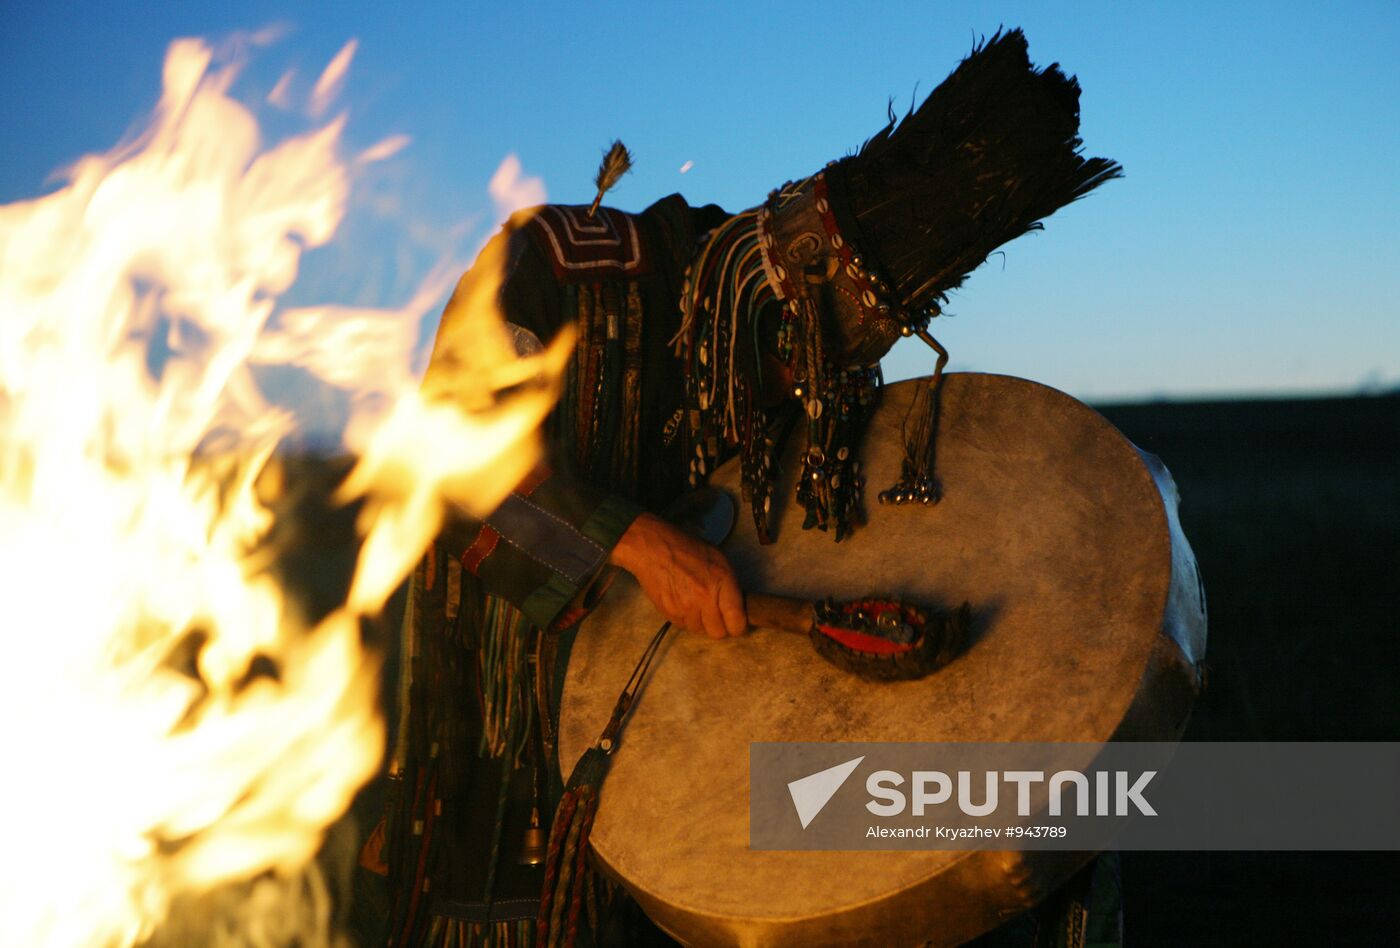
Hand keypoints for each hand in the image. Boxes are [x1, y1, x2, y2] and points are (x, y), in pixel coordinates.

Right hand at [609, 513, 746, 638]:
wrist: (654, 548)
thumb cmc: (688, 549)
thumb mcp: (719, 559)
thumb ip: (730, 585)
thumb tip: (738, 607)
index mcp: (721, 583)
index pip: (737, 623)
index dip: (738, 625)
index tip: (736, 621)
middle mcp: (704, 598)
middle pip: (718, 633)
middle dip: (719, 626)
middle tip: (716, 613)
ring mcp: (685, 608)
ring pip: (700, 631)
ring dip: (701, 622)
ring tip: (696, 603)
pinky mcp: (669, 613)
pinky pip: (683, 626)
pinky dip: (685, 618)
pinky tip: (683, 601)